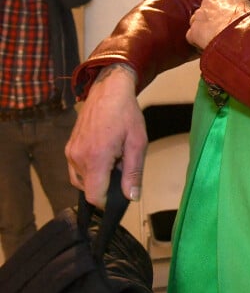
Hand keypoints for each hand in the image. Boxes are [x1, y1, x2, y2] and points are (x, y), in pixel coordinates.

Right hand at [65, 64, 146, 207]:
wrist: (108, 90)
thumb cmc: (126, 114)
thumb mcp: (137, 143)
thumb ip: (133, 172)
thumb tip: (131, 197)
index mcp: (96, 158)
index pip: (94, 196)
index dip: (108, 202)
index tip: (119, 194)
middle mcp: (78, 157)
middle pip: (88, 189)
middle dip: (105, 185)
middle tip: (120, 165)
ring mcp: (70, 152)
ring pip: (81, 180)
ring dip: (97, 176)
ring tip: (113, 157)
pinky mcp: (68, 147)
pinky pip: (76, 168)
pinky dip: (90, 168)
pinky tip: (104, 152)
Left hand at [186, 0, 249, 49]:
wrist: (243, 35)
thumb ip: (245, 8)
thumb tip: (248, 15)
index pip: (220, 1)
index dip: (223, 12)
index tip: (227, 20)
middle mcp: (210, 1)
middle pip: (206, 10)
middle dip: (211, 20)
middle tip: (220, 31)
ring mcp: (200, 15)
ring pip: (197, 22)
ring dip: (204, 30)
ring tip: (214, 40)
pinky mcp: (193, 31)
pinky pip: (192, 37)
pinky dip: (197, 42)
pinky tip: (207, 47)